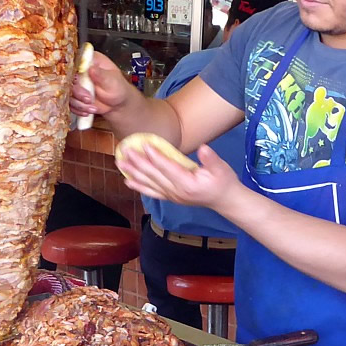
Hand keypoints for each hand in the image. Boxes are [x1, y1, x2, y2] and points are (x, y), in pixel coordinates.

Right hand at [70, 52, 131, 116]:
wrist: (117, 103)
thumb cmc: (118, 87)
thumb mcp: (112, 80)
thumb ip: (102, 75)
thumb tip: (92, 69)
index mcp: (90, 60)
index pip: (75, 60)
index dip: (73, 71)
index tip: (78, 81)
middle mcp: (80, 70)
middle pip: (68, 78)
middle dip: (77, 92)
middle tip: (89, 99)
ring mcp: (76, 83)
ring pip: (67, 92)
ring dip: (79, 103)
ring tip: (92, 108)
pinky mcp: (74, 95)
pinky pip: (69, 103)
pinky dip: (78, 109)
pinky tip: (88, 111)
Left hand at [117, 140, 243, 211]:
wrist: (225, 201)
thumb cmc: (224, 182)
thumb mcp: (222, 168)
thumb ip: (211, 159)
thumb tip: (203, 148)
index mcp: (188, 183)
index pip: (167, 168)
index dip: (155, 156)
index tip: (144, 143)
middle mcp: (177, 192)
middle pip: (153, 175)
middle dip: (138, 162)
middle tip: (125, 150)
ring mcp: (172, 196)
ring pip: (149, 184)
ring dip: (134, 173)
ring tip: (120, 163)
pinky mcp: (170, 198)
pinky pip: (151, 192)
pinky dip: (139, 186)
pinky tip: (127, 181)